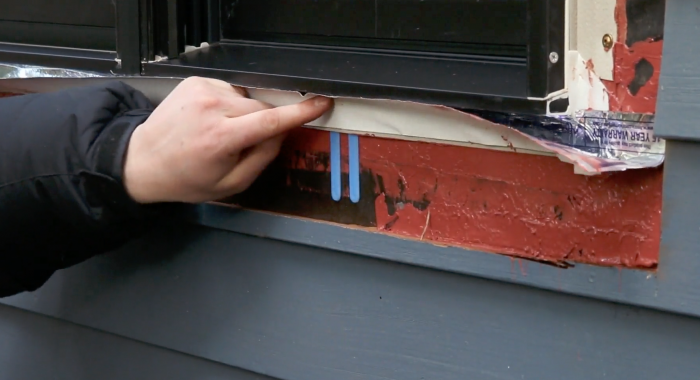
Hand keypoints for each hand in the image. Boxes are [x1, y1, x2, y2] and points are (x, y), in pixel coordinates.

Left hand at [123, 76, 332, 203]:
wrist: (143, 161)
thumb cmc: (189, 179)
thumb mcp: (230, 184)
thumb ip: (262, 159)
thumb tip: (281, 133)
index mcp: (222, 138)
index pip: (271, 121)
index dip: (300, 112)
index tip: (322, 102)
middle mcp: (212, 108)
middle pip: (262, 108)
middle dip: (262, 125)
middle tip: (239, 145)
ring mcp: (202, 90)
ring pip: (247, 99)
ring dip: (242, 115)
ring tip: (217, 132)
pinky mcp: (195, 81)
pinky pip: (230, 91)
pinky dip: (228, 105)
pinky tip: (209, 120)